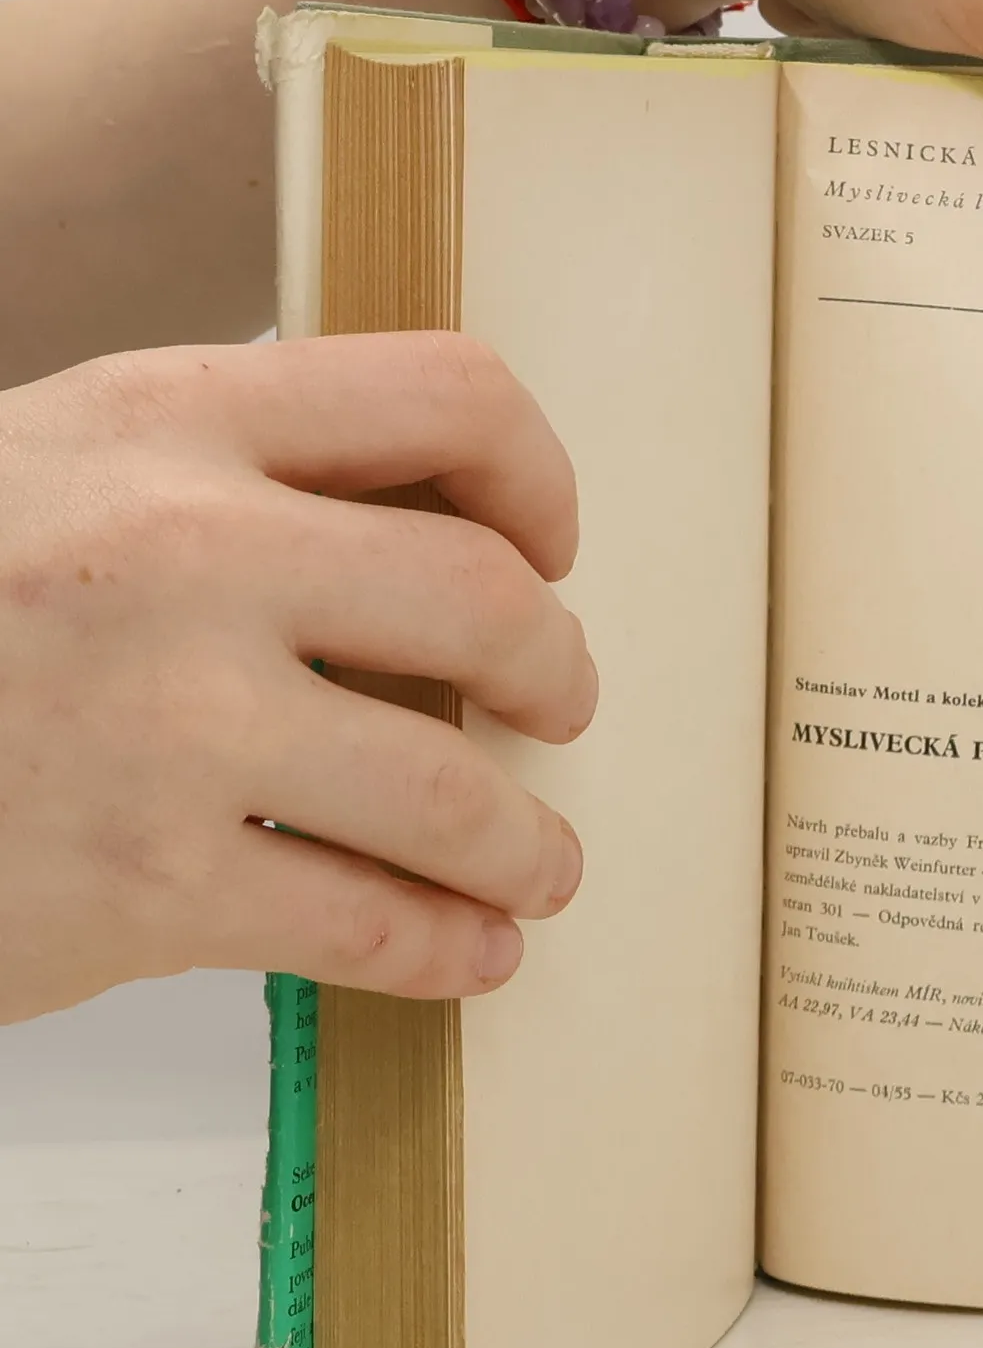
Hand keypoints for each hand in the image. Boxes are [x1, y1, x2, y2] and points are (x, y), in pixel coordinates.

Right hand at [0, 335, 597, 1023]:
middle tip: (559, 706)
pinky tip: (471, 951)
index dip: (538, 477)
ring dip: (524, 842)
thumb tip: (442, 532)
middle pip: (484, 600)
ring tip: (538, 867)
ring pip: (448, 791)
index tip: (552, 546)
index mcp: (168, 419)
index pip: (447, 396)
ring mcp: (164, 723)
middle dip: (557, 669)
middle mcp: (180, 553)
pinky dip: (445, 948)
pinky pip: (364, 925)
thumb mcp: (57, 469)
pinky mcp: (142, 883)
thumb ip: (230, 476)